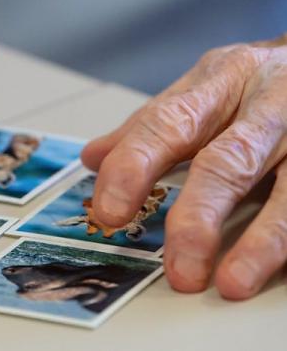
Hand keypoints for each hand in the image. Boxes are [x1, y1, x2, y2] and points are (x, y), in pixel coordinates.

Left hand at [81, 36, 286, 298]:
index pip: (167, 123)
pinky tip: (279, 268)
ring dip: (260, 240)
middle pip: (227, 161)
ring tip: (231, 282)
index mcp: (221, 80)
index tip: (109, 211)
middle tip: (177, 266)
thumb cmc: (258, 81)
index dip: (134, 166)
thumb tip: (93, 159)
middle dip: (197, 215)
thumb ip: (151, 126)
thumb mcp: (205, 87)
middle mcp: (267, 102)